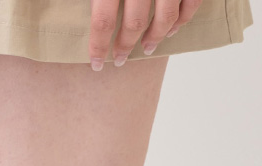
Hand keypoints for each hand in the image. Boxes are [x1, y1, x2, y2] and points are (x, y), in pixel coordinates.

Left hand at [89, 0, 203, 70]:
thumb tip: (71, 8)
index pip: (103, 21)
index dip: (98, 47)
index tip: (96, 64)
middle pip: (135, 22)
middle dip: (126, 45)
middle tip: (119, 59)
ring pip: (165, 17)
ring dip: (156, 37)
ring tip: (147, 47)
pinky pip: (190, 4)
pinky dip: (183, 20)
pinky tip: (172, 30)